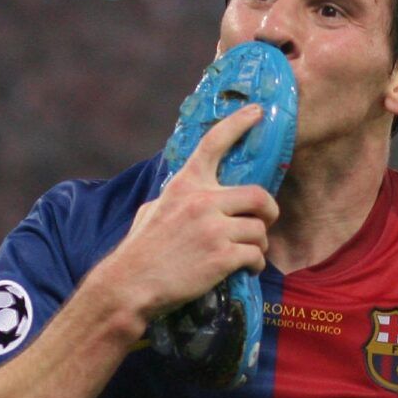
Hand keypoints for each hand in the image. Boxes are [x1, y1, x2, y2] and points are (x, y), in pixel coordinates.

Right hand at [95, 105, 277, 324]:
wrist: (129, 285)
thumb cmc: (140, 251)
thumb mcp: (153, 210)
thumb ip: (180, 198)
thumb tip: (194, 194)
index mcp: (185, 186)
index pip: (214, 144)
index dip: (238, 124)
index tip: (257, 111)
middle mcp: (202, 201)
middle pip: (259, 196)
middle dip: (269, 212)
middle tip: (265, 222)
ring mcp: (214, 229)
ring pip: (260, 231)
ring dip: (259, 245)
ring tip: (246, 255)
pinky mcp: (222, 257)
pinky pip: (256, 256)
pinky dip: (255, 265)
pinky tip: (245, 270)